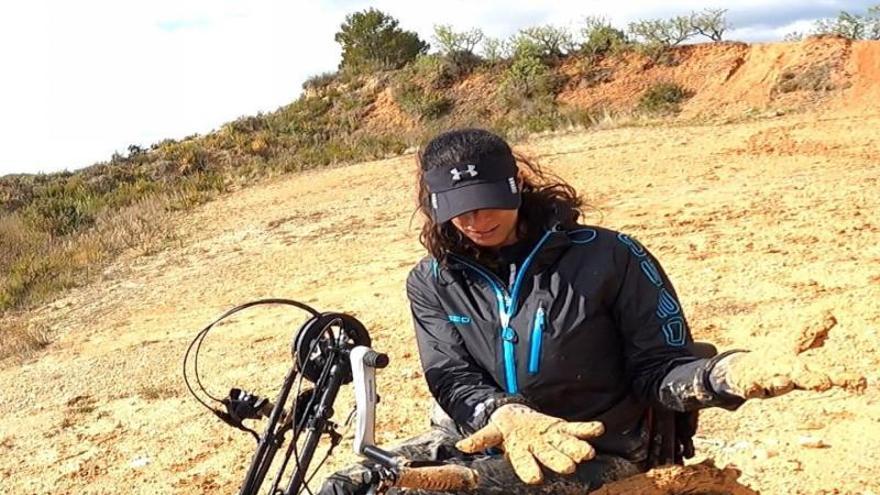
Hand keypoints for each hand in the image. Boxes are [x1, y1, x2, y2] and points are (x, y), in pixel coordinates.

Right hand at [455, 404, 603, 483]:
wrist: (517, 421)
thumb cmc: (504, 430)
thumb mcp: (491, 432)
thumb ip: (480, 439)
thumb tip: (462, 446)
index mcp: (521, 453)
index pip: (524, 464)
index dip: (529, 470)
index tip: (534, 478)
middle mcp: (540, 449)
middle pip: (550, 457)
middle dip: (559, 462)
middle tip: (569, 467)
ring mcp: (554, 440)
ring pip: (566, 445)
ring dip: (577, 448)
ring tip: (587, 452)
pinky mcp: (562, 429)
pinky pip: (577, 429)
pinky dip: (587, 429)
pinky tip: (598, 428)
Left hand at [720, 312, 865, 398]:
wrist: (742, 375)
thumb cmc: (773, 362)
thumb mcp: (793, 344)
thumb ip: (811, 332)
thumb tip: (832, 316)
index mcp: (801, 370)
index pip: (826, 374)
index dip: (844, 379)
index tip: (862, 383)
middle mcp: (788, 378)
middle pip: (803, 380)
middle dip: (813, 381)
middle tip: (825, 383)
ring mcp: (767, 383)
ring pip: (776, 385)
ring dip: (781, 383)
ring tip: (784, 381)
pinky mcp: (748, 386)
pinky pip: (750, 389)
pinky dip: (751, 389)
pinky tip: (750, 387)